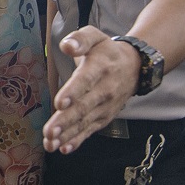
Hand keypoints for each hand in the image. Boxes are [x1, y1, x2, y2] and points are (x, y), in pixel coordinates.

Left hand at [43, 26, 139, 153]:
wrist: (135, 66)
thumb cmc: (106, 51)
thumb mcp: (95, 36)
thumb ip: (80, 39)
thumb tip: (66, 45)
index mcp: (100, 66)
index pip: (85, 80)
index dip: (73, 92)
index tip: (59, 103)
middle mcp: (104, 89)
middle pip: (83, 106)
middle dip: (66, 120)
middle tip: (49, 131)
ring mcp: (105, 106)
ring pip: (85, 122)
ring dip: (67, 134)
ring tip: (50, 144)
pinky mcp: (104, 117)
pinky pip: (90, 130)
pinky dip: (78, 140)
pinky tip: (64, 148)